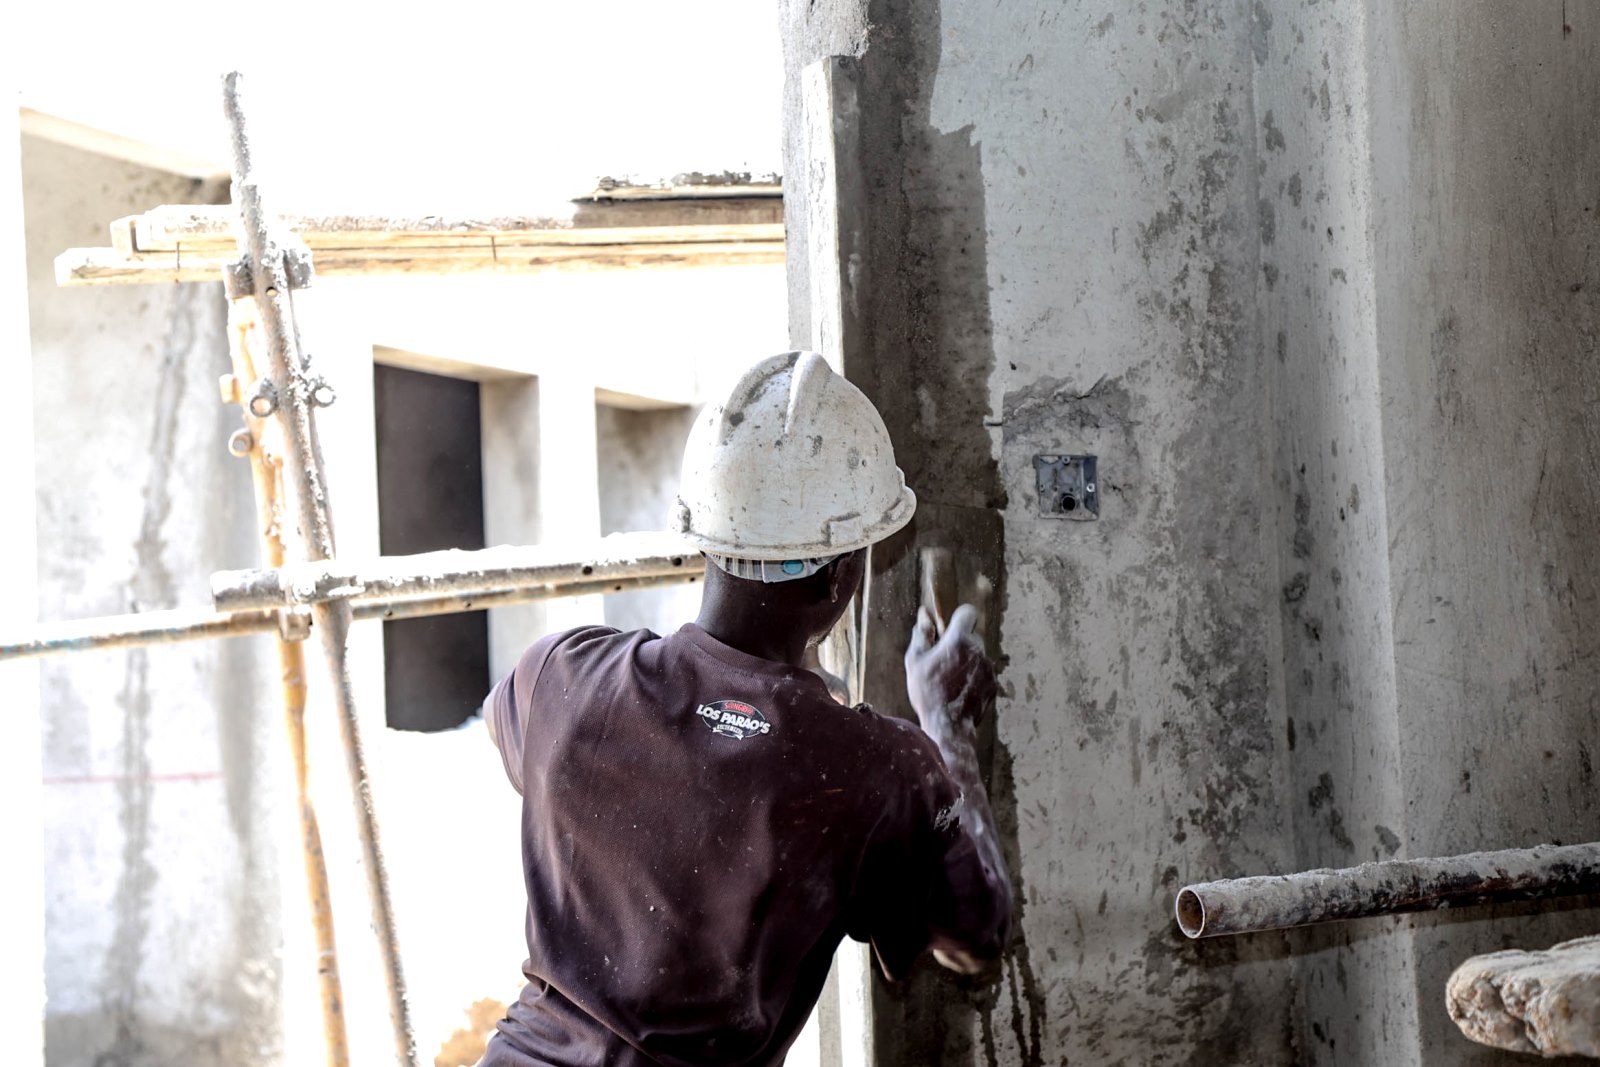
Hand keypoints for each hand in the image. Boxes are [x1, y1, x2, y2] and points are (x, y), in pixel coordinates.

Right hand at [904, 603, 996, 735]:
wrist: (948, 726)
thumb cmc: (927, 692)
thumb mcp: (915, 661)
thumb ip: (921, 635)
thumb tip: (924, 616)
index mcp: (959, 639)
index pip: (968, 613)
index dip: (958, 618)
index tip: (949, 629)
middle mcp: (979, 649)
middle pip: (972, 635)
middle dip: (960, 642)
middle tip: (944, 660)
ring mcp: (988, 667)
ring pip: (978, 654)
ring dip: (967, 660)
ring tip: (950, 679)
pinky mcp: (993, 683)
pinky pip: (983, 672)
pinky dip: (974, 676)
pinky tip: (960, 690)